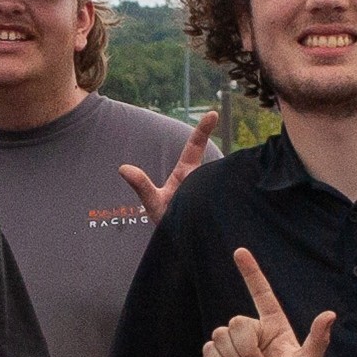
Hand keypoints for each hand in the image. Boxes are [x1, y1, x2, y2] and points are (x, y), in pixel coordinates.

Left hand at [117, 107, 223, 224]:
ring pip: (221, 181)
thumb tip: (122, 168)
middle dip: (213, 174)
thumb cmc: (166, 220)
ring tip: (208, 208)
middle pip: (211, 166)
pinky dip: (230, 200)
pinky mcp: (221, 206)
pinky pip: (228, 200)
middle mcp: (201, 179)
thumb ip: (141, 186)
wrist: (180, 243)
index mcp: (187, 173)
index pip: (195, 146)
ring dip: (218, 190)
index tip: (213, 113)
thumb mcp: (153, 203)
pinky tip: (233, 205)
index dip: (203, 129)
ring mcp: (213, 191)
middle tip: (205, 185)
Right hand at [201, 248, 336, 356]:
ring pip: (221, 336)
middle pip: (237, 322)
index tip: (240, 251)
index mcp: (273, 326)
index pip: (261, 293)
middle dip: (248, 350)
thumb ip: (317, 340)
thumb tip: (330, 315)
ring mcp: (233, 344)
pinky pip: (209, 349)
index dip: (250, 272)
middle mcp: (253, 331)